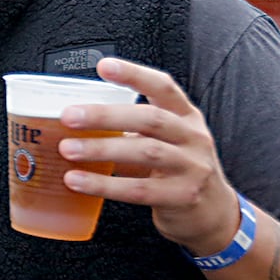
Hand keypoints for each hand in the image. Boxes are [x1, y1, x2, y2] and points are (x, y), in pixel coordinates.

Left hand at [56, 58, 240, 255]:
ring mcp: (192, 167)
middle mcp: (193, 137)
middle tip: (69, 116)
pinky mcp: (182, 197)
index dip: (134, 75)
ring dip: (102, 149)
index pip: (163, 87)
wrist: (212, 212)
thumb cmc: (177, 169)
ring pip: (145, 152)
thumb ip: (131, 128)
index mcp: (186, 117)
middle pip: (150, 119)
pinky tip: (77, 181)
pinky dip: (105, 185)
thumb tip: (75, 120)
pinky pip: (139, 189)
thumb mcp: (165, 141)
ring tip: (67, 149)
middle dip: (106, 116)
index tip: (103, 66)